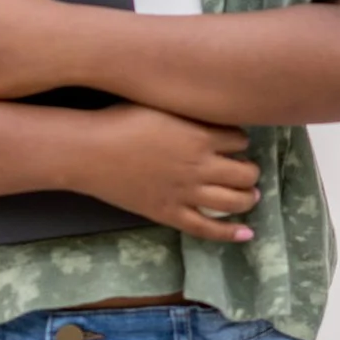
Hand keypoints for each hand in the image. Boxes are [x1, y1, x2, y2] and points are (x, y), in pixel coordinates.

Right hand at [67, 103, 261, 241]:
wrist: (89, 151)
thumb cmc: (120, 120)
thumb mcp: (161, 105)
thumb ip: (189, 112)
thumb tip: (210, 113)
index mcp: (199, 136)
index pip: (240, 140)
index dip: (240, 141)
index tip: (234, 142)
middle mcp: (200, 166)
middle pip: (245, 172)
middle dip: (250, 171)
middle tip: (246, 170)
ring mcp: (186, 193)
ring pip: (234, 201)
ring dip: (248, 198)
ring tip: (250, 195)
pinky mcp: (170, 213)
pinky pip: (207, 228)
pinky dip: (230, 233)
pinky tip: (246, 234)